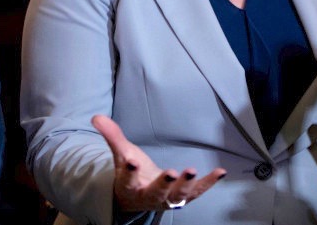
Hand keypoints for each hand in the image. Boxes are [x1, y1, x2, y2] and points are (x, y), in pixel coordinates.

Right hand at [91, 114, 226, 211]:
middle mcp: (148, 197)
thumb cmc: (130, 173)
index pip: (128, 181)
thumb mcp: (121, 155)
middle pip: (157, 192)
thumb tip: (96, 117)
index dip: (129, 172)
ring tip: (192, 170)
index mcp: (129, 188)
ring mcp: (167, 199)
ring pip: (177, 196)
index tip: (132, 161)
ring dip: (187, 184)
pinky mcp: (182, 197)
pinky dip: (209, 183)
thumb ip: (112, 137)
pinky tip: (220, 171)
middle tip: (173, 172)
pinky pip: (197, 192)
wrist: (138, 197)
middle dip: (165, 183)